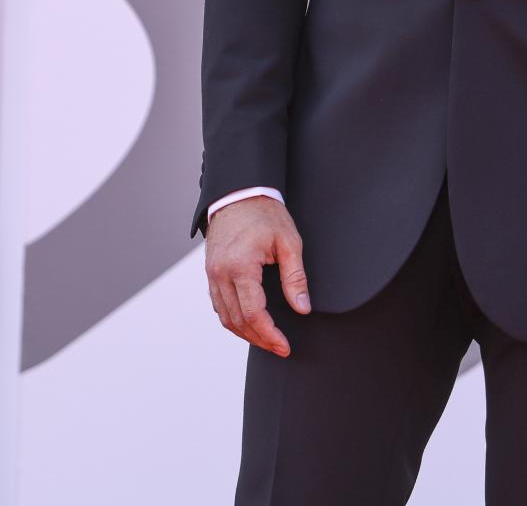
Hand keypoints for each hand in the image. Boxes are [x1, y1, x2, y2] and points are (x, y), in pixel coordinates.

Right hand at [204, 196, 310, 355]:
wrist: (239, 192)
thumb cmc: (265, 213)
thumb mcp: (289, 242)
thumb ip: (295, 277)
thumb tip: (302, 308)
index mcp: (241, 266)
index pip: (254, 314)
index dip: (270, 335)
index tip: (285, 346)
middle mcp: (221, 274)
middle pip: (237, 321)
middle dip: (259, 339)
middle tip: (279, 347)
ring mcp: (212, 274)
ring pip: (225, 317)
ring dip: (245, 333)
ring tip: (266, 340)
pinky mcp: (210, 272)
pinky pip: (218, 305)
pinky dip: (233, 319)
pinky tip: (248, 322)